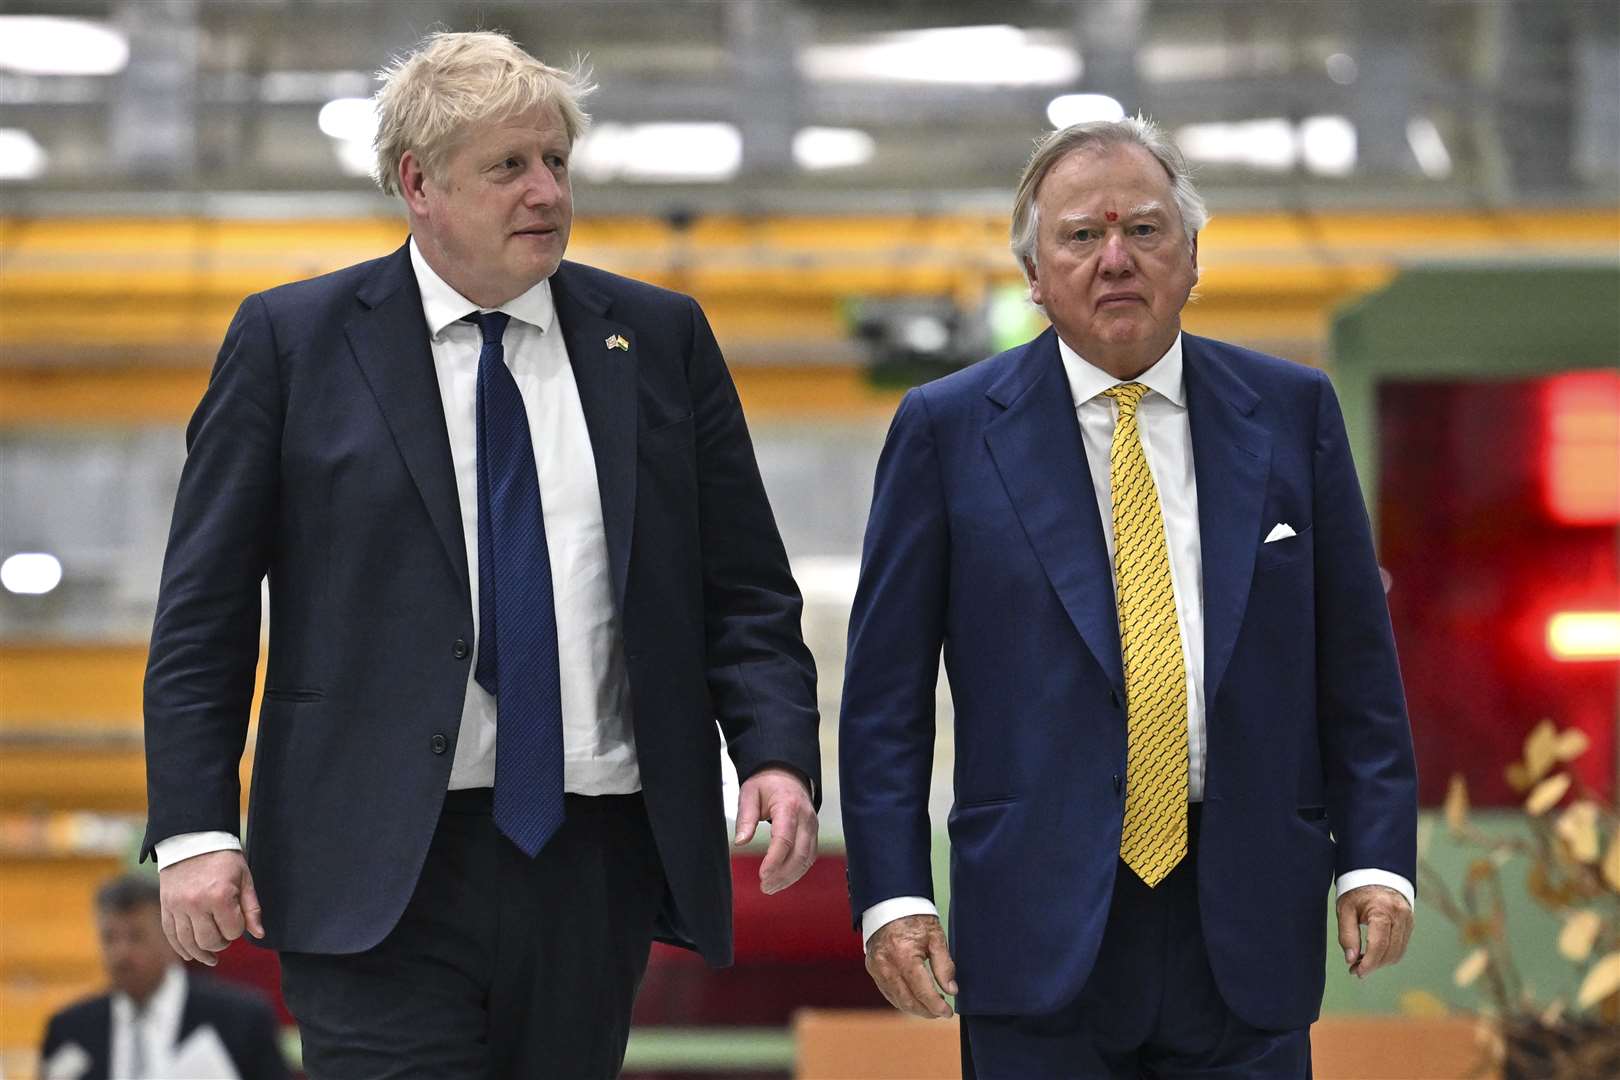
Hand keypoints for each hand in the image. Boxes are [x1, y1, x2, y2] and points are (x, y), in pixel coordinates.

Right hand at [159, 849, 263, 964]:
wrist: (192, 840)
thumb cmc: (223, 859)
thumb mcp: (244, 878)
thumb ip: (251, 908)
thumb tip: (259, 934)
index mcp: (219, 895)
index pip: (232, 931)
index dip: (238, 930)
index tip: (239, 920)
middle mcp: (196, 904)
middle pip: (210, 941)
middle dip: (222, 944)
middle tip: (226, 937)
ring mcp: (178, 907)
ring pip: (188, 943)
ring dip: (201, 953)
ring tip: (211, 958)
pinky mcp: (166, 907)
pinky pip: (171, 935)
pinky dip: (181, 948)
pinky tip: (190, 955)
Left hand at [734, 765, 816, 893]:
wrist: (787, 774)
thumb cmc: (766, 784)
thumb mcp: (749, 793)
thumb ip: (745, 818)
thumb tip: (740, 842)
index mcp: (789, 805)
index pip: (785, 838)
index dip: (774, 860)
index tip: (762, 875)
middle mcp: (806, 817)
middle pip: (800, 853)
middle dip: (782, 874)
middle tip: (764, 887)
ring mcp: (813, 826)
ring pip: (807, 859)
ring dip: (790, 877)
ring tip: (771, 887)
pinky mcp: (813, 833)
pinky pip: (809, 857)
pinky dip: (797, 871)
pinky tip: (783, 879)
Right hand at [866, 914, 957, 1017]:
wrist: (889, 904)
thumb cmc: (914, 918)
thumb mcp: (935, 937)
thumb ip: (944, 965)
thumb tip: (951, 990)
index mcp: (903, 956)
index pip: (922, 992)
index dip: (937, 1006)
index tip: (948, 1012)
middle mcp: (886, 965)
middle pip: (908, 1001)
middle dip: (926, 1011)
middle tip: (941, 1012)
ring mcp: (876, 969)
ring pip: (896, 1000)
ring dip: (915, 1008)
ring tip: (931, 1007)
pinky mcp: (872, 969)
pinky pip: (888, 992)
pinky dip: (902, 1000)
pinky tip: (915, 999)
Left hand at [1336, 883, 1412, 978]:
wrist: (1376, 873)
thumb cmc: (1357, 891)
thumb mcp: (1345, 909)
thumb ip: (1347, 935)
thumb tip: (1351, 960)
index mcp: (1383, 909)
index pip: (1379, 944)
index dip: (1368, 962)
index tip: (1356, 972)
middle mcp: (1400, 915)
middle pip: (1390, 951)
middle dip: (1373, 965)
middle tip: (1355, 970)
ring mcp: (1408, 920)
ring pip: (1398, 952)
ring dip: (1381, 962)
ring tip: (1362, 963)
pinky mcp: (1410, 924)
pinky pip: (1401, 946)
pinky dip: (1388, 955)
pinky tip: (1373, 955)